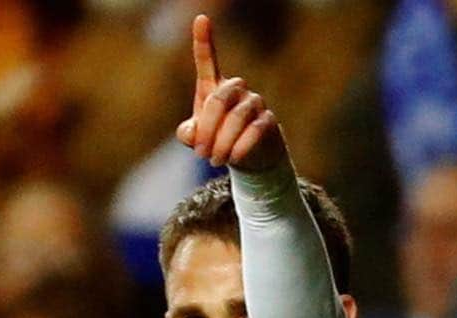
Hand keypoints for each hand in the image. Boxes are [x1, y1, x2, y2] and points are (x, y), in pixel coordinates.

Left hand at [175, 14, 284, 171]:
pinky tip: (234, 159)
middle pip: (218, 101)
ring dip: (222, 143)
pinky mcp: (267, 121)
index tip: (201, 18)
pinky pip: (254, 131)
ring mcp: (254, 103)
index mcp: (215, 87)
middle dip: (207, 130)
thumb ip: (189, 133)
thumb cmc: (219, 139)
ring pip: (236, 119)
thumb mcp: (198, 138)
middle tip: (200, 153)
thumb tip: (190, 133)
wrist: (250, 157)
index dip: (204, 41)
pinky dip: (240, 147)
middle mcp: (236, 89)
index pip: (208, 61)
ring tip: (214, 160)